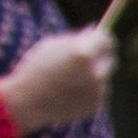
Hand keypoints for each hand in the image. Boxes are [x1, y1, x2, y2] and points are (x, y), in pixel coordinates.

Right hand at [0, 24, 115, 132]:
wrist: (28, 101)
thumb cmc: (36, 68)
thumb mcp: (52, 45)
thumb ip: (76, 39)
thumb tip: (94, 32)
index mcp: (84, 54)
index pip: (106, 41)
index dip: (103, 39)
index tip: (101, 40)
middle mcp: (96, 73)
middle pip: (110, 59)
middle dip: (101, 57)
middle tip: (89, 58)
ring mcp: (98, 91)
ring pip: (103, 78)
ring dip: (92, 75)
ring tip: (68, 80)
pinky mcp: (96, 105)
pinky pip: (97, 93)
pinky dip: (88, 91)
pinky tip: (69, 92)